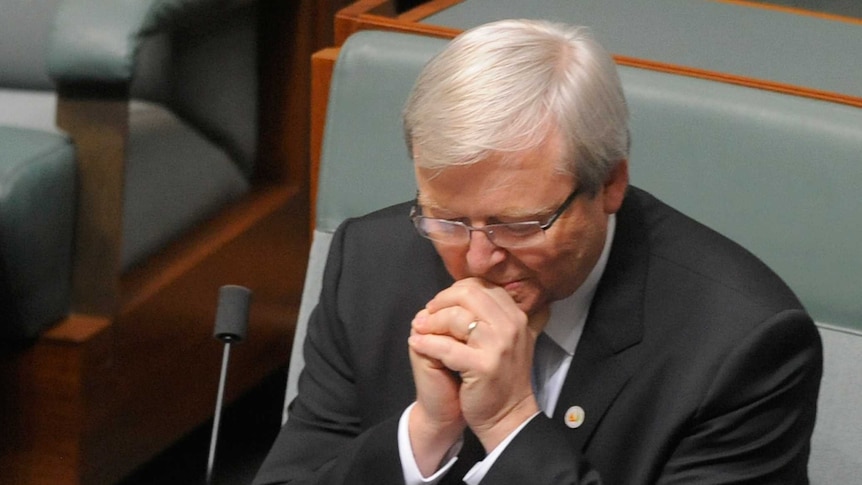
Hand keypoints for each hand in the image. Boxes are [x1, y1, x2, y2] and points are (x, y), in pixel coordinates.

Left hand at [408, 278, 541, 453]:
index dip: (455, 291)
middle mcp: (511, 326)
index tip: (441, 304)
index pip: (481, 287)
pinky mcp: (483, 366)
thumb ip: (491, 315)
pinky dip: (427, 343)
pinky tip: (417, 343)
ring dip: (432, 322)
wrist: (508, 415)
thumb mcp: (505, 339)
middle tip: (428, 313)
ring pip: (457, 317)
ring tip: (420, 329)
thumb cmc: (499, 376)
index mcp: (516, 316)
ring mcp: (499, 346)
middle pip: (469, 294)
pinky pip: (447, 347)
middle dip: (442, 301)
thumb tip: (458, 292)